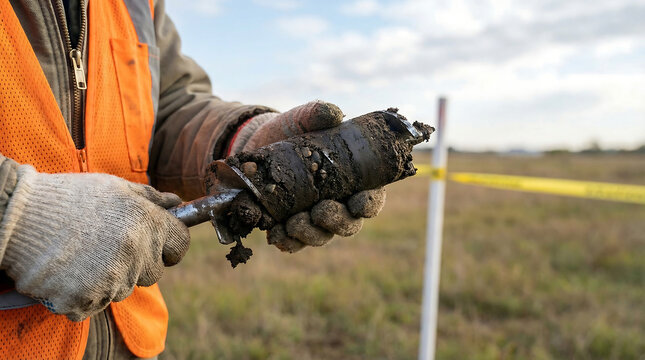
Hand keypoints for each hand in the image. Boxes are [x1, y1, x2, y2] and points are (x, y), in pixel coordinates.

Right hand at [0, 166, 189, 320]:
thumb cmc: (69, 198)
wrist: (19, 217)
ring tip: (84, 254)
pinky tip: (70, 271)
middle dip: (139, 263)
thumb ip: (149, 198)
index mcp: (147, 223)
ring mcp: (111, 280)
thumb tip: (175, 203)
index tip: (161, 245)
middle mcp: (135, 253)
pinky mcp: (86, 300)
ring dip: (110, 278)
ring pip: (124, 289)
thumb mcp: (114, 187)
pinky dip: (85, 293)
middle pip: (154, 273)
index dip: (171, 245)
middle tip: (110, 247)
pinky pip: (96, 304)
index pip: (181, 245)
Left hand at [229, 101, 386, 251]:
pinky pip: (293, 243)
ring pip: (321, 236)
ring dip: (310, 233)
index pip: (371, 199)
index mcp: (352, 181)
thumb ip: (318, 113)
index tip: (359, 202)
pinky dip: (287, 241)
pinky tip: (276, 234)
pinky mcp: (290, 227)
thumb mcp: (303, 118)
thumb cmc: (292, 130)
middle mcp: (338, 204)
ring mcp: (314, 219)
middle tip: (320, 211)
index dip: (369, 204)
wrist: (256, 144)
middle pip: (349, 224)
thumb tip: (333, 113)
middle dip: (336, 222)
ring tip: (294, 222)